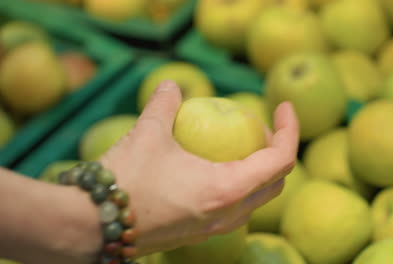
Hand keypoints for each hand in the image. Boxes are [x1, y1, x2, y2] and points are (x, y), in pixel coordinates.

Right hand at [100, 80, 298, 255]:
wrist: (90, 226)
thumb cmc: (125, 180)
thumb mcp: (148, 133)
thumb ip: (164, 104)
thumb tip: (171, 86)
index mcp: (228, 189)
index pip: (281, 160)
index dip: (290, 129)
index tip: (283, 106)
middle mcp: (229, 214)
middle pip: (275, 182)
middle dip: (277, 151)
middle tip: (260, 127)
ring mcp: (215, 229)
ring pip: (256, 199)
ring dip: (259, 170)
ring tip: (239, 146)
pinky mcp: (199, 235)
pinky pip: (235, 209)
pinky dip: (238, 186)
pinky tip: (212, 169)